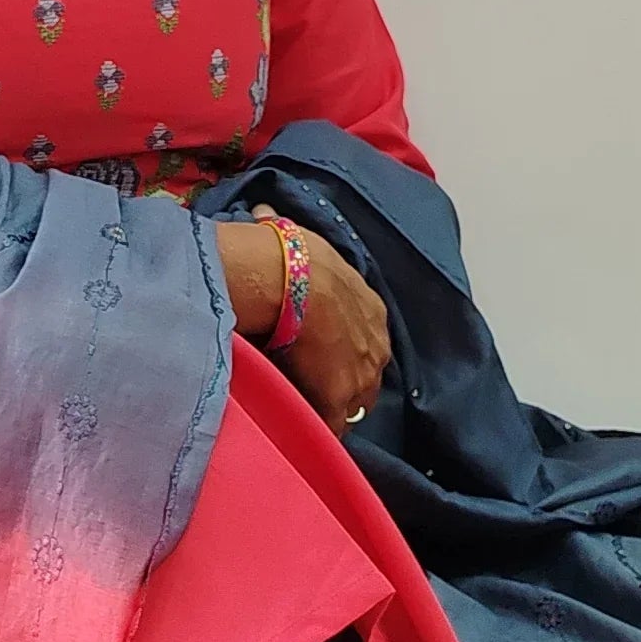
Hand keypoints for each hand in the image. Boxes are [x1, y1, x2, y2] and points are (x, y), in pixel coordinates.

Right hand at [214, 206, 390, 437]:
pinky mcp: (338, 398)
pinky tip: (300, 429)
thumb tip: (263, 212)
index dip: (346, 349)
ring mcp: (361, 375)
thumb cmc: (295, 256)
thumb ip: (285, 233)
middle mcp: (376, 345)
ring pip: (351, 404)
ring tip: (304, 407)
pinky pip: (330, 425)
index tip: (325, 352)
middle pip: (367, 376)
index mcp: (372, 310)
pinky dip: (317, 428)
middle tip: (314, 382)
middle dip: (346, 381)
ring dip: (331, 406)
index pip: (366, 340)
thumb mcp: (301, 240)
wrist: (293, 280)